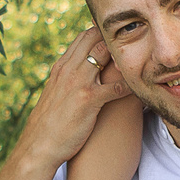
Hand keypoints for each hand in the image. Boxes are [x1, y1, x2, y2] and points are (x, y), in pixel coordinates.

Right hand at [13, 25, 132, 170]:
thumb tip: (82, 70)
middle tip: (136, 45)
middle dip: (115, 40)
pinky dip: (130, 85)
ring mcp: (78, 82)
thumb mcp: (56, 91)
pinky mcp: (88, 100)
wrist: (39, 145)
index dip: (103, 34)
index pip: (84, 36)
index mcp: (61, 66)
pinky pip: (117, 86)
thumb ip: (68, 78)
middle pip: (95, 38)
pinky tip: (141, 87)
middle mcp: (69, 69)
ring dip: (123, 56)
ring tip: (140, 60)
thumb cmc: (50, 121)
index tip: (120, 40)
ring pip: (105, 54)